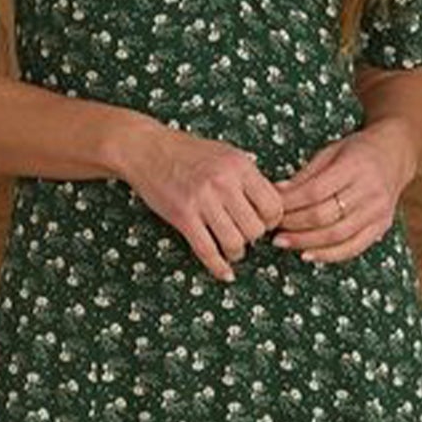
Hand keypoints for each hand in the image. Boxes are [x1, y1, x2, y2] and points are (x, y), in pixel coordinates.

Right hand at [117, 123, 284, 282]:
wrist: (147, 149)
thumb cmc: (188, 152)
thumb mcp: (226, 154)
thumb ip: (248, 177)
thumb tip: (272, 205)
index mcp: (240, 166)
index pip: (273, 205)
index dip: (272, 220)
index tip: (263, 223)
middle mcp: (224, 182)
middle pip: (255, 228)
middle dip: (253, 237)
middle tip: (245, 234)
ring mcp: (202, 200)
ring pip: (234, 243)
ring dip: (236, 252)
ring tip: (233, 249)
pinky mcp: (182, 216)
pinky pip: (207, 251)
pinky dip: (218, 267)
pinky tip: (224, 272)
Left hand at [267, 124, 414, 263]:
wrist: (395, 155)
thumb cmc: (357, 151)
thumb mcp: (331, 152)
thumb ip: (306, 174)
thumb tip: (276, 192)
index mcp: (354, 167)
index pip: (315, 191)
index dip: (290, 203)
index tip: (272, 208)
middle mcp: (369, 191)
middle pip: (324, 216)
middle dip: (293, 225)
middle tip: (272, 227)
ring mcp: (377, 211)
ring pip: (337, 235)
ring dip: (305, 242)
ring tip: (282, 242)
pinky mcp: (382, 226)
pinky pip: (353, 248)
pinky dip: (328, 255)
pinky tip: (307, 255)